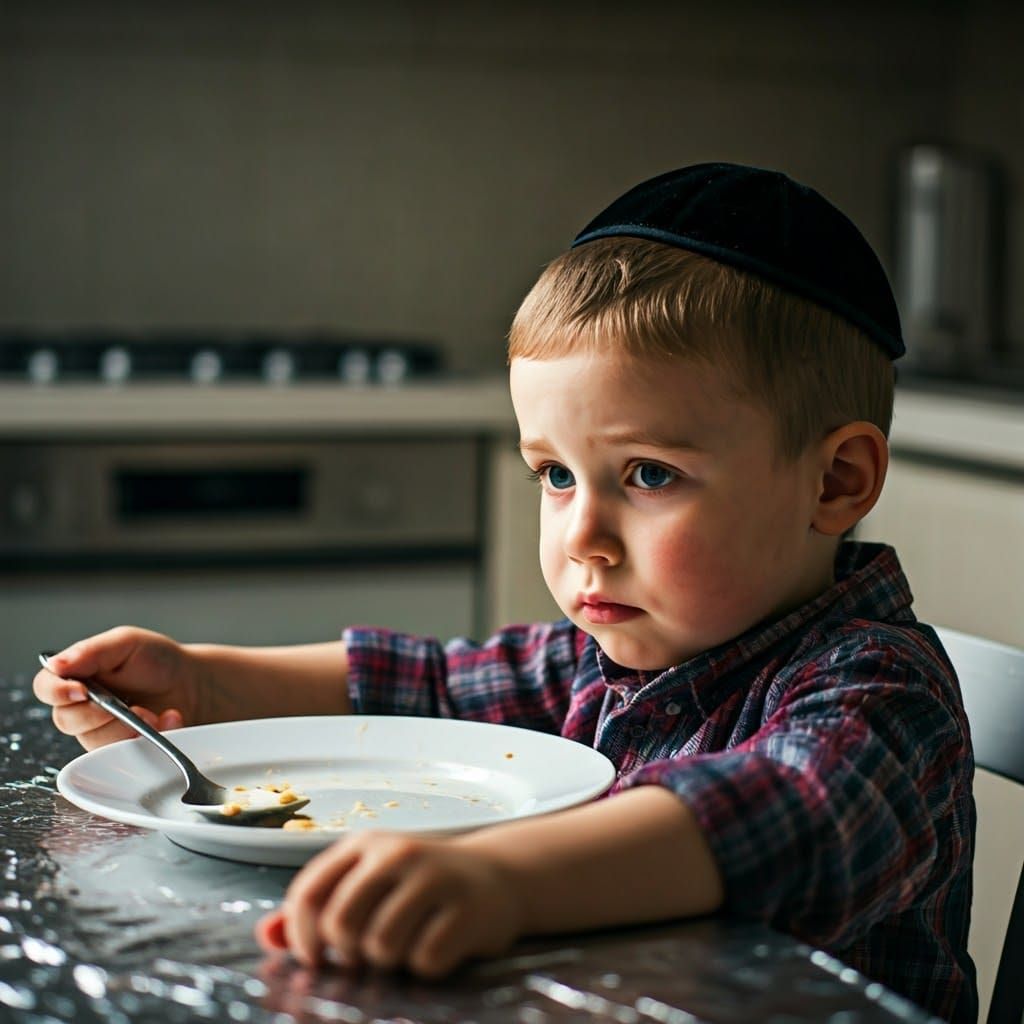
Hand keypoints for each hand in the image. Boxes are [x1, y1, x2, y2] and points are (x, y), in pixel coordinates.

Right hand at [33, 625, 199, 749]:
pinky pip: (123, 754)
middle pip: (66, 720)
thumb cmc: (158, 660)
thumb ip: (91, 652)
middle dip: (101, 714)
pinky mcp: (119, 749)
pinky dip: (149, 737)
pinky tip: (166, 720)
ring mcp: (98, 730)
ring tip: (151, 712)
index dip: (57, 692)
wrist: (194, 683)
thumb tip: (55, 664)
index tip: (81, 691)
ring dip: (127, 728)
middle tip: (130, 704)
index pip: (46, 687)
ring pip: (94, 741)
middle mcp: (81, 706)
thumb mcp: (127, 643)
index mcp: (77, 675)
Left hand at [256, 831, 524, 976]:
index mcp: (365, 843)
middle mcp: (398, 853)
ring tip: (407, 943)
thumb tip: (266, 937)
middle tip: (368, 950)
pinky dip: (426, 965)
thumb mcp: (369, 881)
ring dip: (389, 960)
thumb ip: (319, 907)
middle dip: (349, 951)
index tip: (313, 958)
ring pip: (381, 946)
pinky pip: (424, 960)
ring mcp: (434, 879)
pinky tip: (438, 944)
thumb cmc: (423, 883)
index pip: (310, 892)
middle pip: (341, 924)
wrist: (498, 876)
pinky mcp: (465, 909)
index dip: (301, 935)